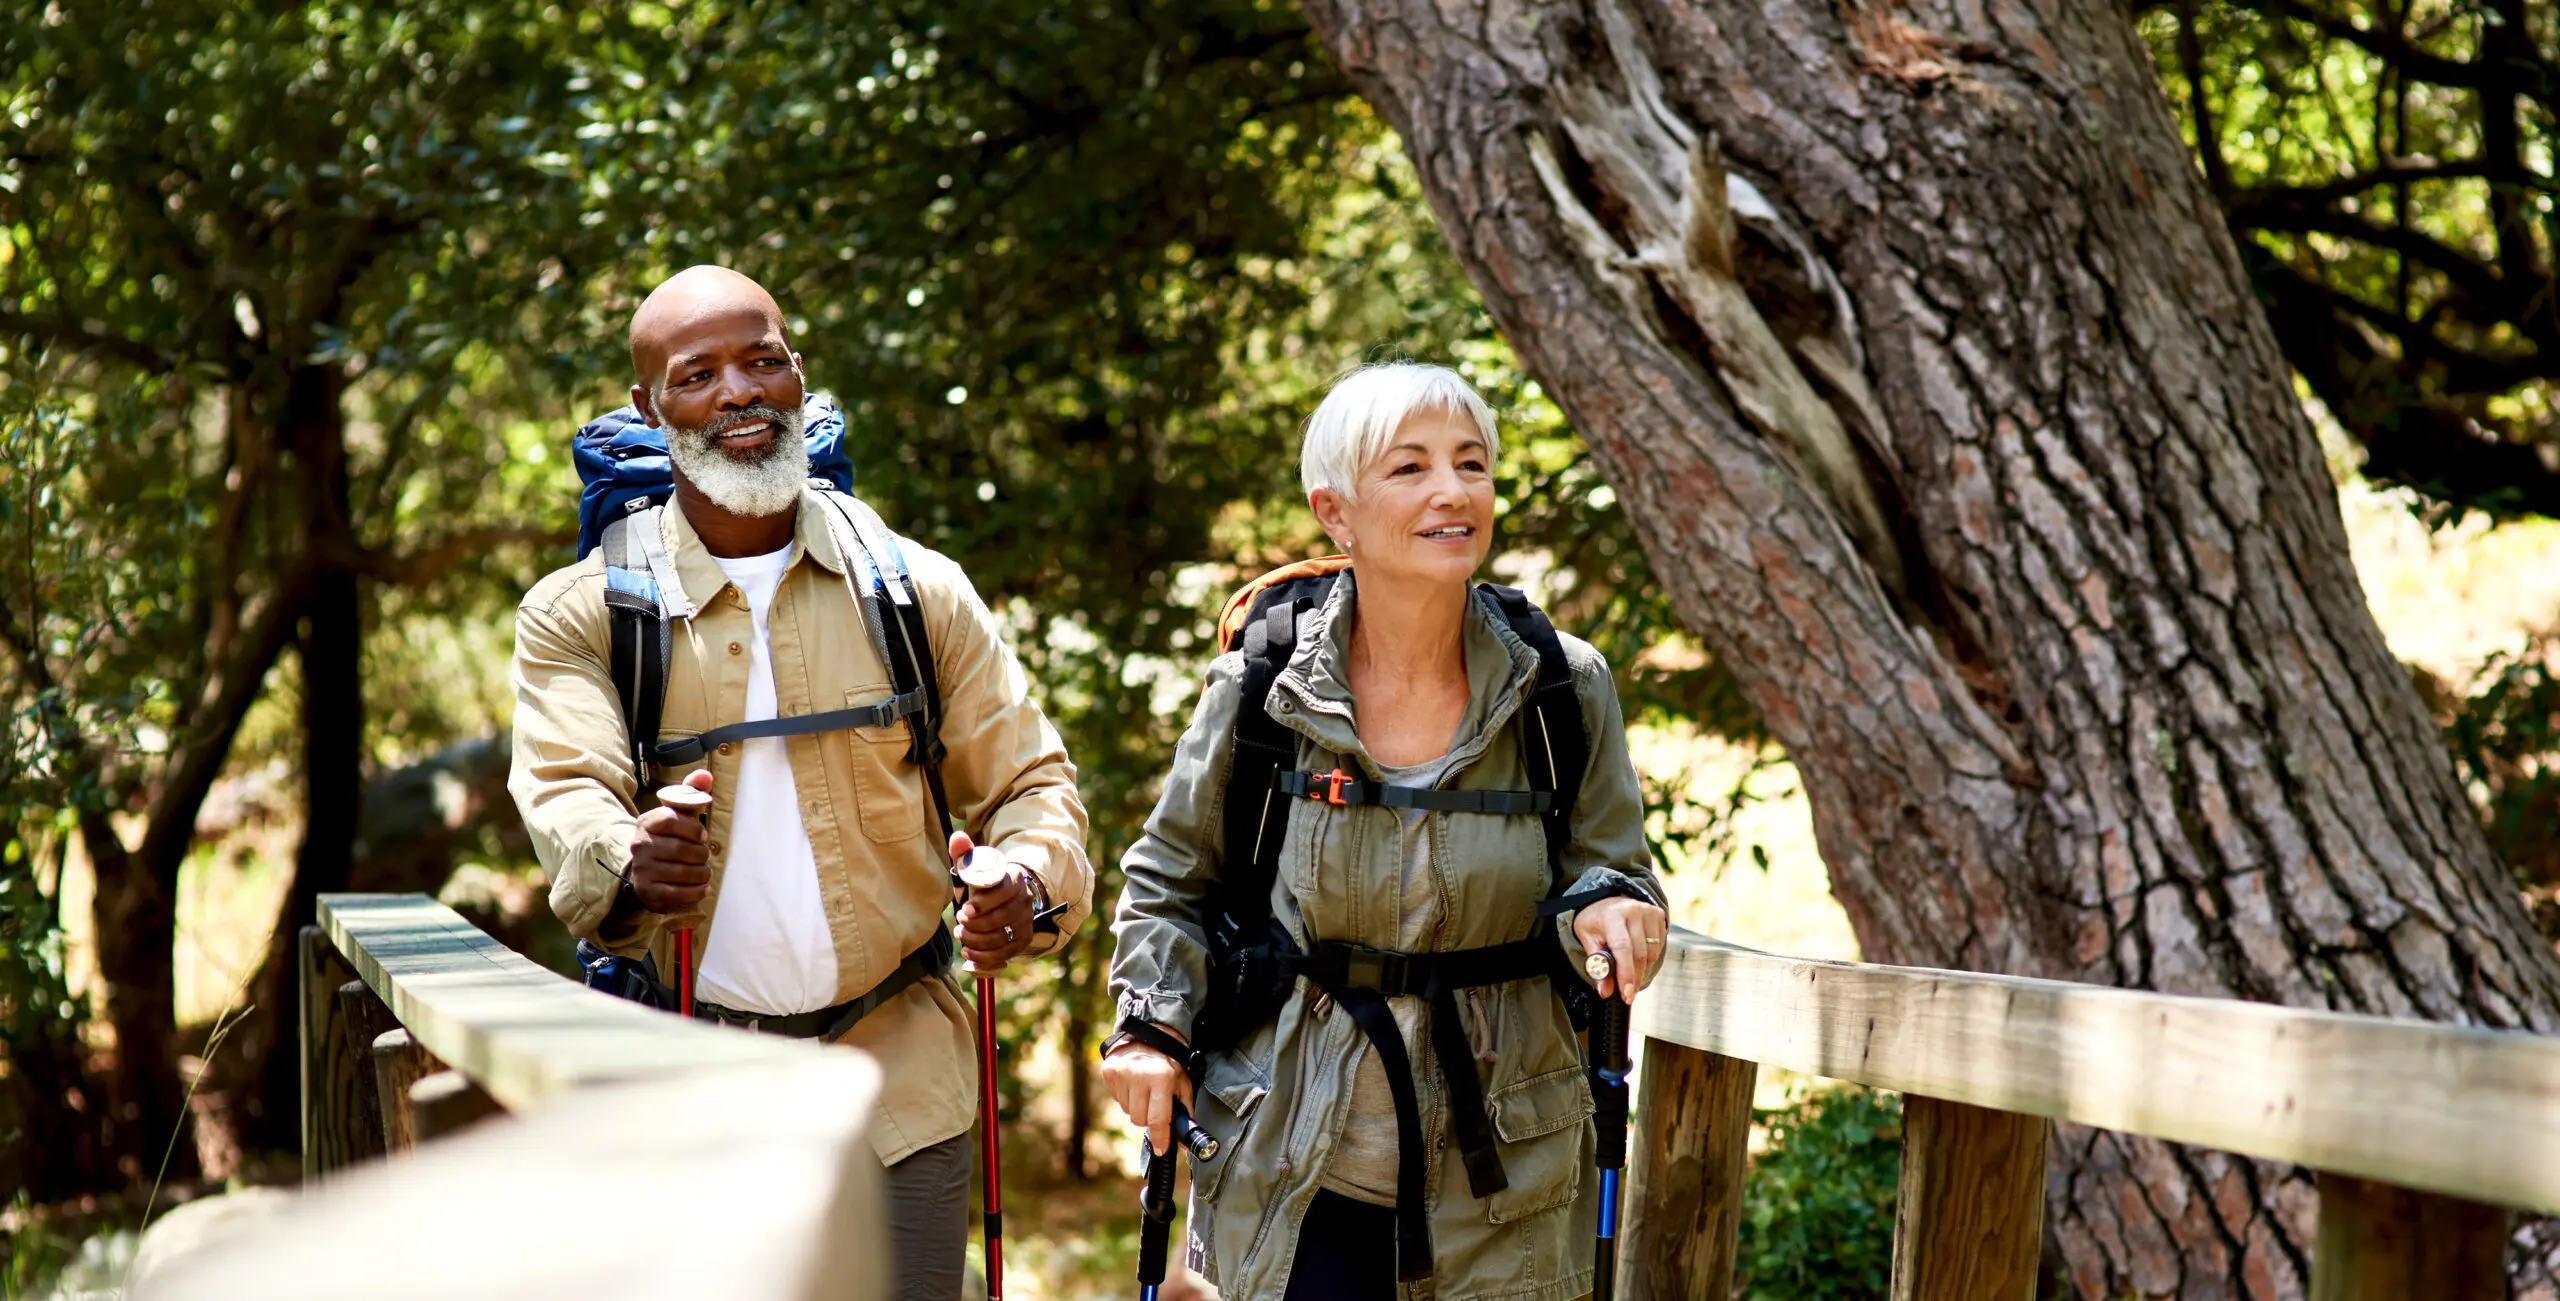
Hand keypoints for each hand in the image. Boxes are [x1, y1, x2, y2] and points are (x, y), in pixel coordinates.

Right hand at [627, 769, 713, 913]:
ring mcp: (642, 870)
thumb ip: (691, 793)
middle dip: (701, 854)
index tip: (702, 836)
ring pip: (682, 872)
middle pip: (680, 849)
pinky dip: (696, 892)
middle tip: (704, 856)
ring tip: (704, 871)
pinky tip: (703, 888)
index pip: (670, 819)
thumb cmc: (667, 837)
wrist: (641, 868)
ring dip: (702, 873)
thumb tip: (705, 775)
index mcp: (646, 822)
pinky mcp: (648, 892)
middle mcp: (640, 846)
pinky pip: (678, 894)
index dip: (693, 828)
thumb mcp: (676, 814)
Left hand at [950, 831, 1036, 972]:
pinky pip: (1004, 955)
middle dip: (975, 925)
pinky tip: (968, 953)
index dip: (984, 903)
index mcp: (1015, 879)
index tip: (965, 910)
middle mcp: (1025, 901)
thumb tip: (958, 838)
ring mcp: (1025, 923)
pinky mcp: (1022, 941)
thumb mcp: (976, 866)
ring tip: (962, 935)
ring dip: (976, 941)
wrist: (1008, 897)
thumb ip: (966, 853)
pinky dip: (983, 958)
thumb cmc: (986, 882)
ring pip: (1001, 939)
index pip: (1004, 892)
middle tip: (959, 924)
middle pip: (1001, 919)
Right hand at [1102, 1030, 1195, 1154]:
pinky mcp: (1109, 1072)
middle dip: (1148, 1118)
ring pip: (1127, 1111)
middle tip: (1155, 1104)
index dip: (1160, 1137)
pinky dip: (1126, 1097)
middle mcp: (1139, 1075)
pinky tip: (1133, 1083)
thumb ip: (1185, 1112)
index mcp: (1161, 1078)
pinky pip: (1117, 1099)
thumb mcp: (1182, 1083)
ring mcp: (1121, 1073)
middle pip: (1139, 1119)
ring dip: (1136, 1107)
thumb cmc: (1169, 1061)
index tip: (1161, 1149)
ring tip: (1144, 1090)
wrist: (1149, 1033)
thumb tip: (1184, 1144)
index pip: (1157, 1119)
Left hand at [1574, 895, 1667, 1004]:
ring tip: (1630, 975)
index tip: (1626, 994)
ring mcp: (1648, 911)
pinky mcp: (1658, 915)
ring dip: (1642, 970)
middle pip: (1639, 954)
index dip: (1626, 974)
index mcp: (1612, 916)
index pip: (1622, 948)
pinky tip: (1637, 958)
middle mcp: (1633, 911)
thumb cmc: (1595, 920)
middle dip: (1634, 979)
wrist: (1606, 898)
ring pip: (1651, 953)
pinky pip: (1658, 946)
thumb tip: (1605, 991)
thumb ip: (1597, 964)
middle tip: (1628, 994)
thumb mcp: (1588, 938)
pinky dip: (1649, 958)